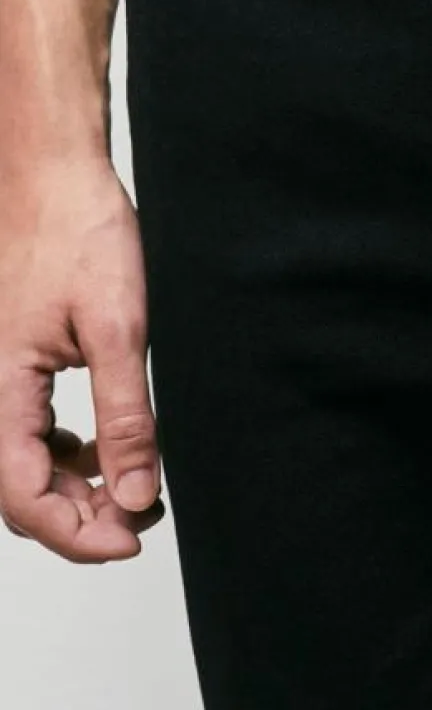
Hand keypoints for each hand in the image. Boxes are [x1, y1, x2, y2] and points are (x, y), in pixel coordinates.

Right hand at [0, 158, 163, 560]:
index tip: (132, 538)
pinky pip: (26, 427)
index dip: (77, 533)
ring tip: (131, 485)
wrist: (53, 173)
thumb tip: (134, 491)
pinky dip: (64, 449)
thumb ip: (125, 416)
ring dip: (73, 485)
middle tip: (140, 518)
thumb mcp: (118, 327)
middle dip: (79, 516)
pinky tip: (104, 444)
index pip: (23, 497)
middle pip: (19, 488)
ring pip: (22, 462)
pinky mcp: (9, 360)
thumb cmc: (78, 231)